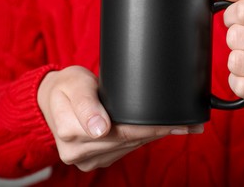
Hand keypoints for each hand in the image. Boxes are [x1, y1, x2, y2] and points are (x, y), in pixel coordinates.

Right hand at [37, 66, 203, 171]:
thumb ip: (86, 104)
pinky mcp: (97, 159)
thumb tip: (100, 129)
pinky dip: (144, 139)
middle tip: (190, 124)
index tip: (177, 124)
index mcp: (72, 133)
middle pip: (131, 142)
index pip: (123, 132)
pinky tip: (159, 131)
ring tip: (182, 127)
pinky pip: (126, 150)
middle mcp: (80, 152)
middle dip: (161, 131)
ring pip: (131, 147)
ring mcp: (88, 159)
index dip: (152, 127)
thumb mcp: (74, 84)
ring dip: (156, 136)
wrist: (53, 100)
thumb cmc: (66, 87)